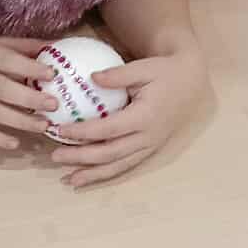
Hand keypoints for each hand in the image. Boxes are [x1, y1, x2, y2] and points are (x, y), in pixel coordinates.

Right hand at [0, 37, 58, 151]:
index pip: (11, 61)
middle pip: (5, 90)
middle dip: (31, 99)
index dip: (31, 68)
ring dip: (22, 122)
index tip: (52, 74)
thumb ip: (23, 46)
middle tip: (54, 105)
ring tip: (44, 126)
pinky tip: (15, 144)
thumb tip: (56, 47)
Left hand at [50, 46, 209, 187]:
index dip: (83, 133)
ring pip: (118, 165)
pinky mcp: (150, 149)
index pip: (108, 129)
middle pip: (110, 153)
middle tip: (55, 156)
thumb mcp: (143, 67)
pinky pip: (126, 165)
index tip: (60, 130)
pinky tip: (88, 176)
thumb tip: (91, 78)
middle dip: (81, 158)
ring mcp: (150, 146)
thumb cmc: (165, 72)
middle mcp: (148, 137)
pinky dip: (106, 173)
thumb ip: (118, 74)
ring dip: (93, 174)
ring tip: (68, 179)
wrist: (191, 82)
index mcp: (145, 117)